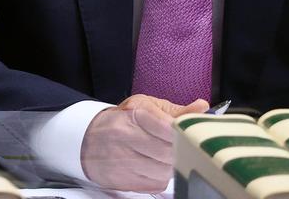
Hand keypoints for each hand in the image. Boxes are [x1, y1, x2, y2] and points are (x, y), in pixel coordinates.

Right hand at [80, 94, 208, 191]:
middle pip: (169, 151)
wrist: (86, 141)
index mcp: (132, 116)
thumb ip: (175, 110)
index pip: (168, 127)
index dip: (184, 131)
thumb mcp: (143, 106)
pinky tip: (156, 165)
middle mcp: (125, 139)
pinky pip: (158, 183)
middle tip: (186, 144)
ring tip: (169, 154)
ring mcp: (124, 162)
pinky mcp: (126, 182)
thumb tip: (202, 107)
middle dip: (182, 148)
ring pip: (166, 169)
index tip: (191, 131)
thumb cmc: (119, 122)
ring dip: (173, 163)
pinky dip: (163, 175)